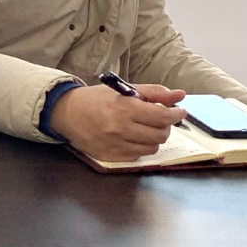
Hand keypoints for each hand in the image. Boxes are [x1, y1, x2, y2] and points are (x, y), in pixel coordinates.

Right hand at [49, 83, 186, 160]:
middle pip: (161, 134)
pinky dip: (141, 147)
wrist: (66, 113)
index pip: (161, 116)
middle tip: (158, 119)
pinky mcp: (111, 157)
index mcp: (123, 108)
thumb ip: (152, 92)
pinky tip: (132, 137)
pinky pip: (139, 156)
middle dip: (164, 126)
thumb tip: (180, 95)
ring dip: (153, 138)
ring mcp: (115, 145)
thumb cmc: (95, 99)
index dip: (175, 114)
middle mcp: (120, 128)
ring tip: (144, 128)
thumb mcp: (122, 90)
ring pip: (153, 147)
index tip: (180, 111)